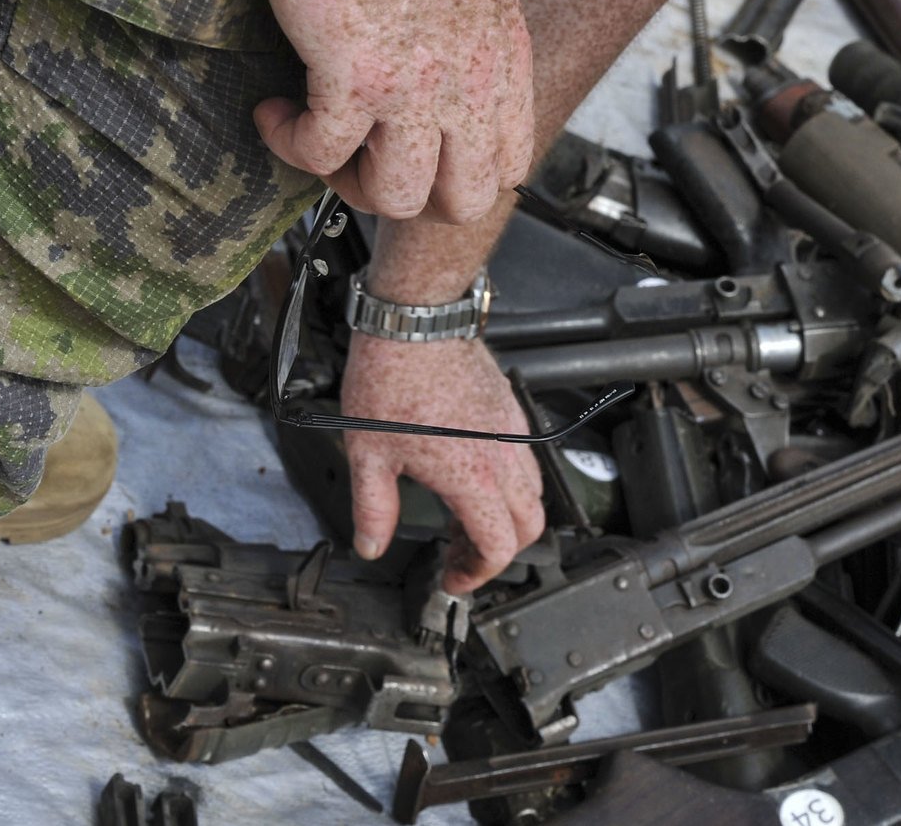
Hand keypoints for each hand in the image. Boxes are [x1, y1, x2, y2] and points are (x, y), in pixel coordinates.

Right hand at [255, 0, 534, 222]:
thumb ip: (470, 35)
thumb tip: (441, 65)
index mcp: (504, 60)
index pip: (511, 166)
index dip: (456, 175)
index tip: (411, 147)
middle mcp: (470, 84)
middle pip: (462, 202)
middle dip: (408, 195)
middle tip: (361, 158)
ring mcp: (415, 86)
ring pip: (396, 197)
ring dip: (346, 182)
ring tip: (315, 135)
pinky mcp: (352, 73)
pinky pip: (319, 153)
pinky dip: (288, 142)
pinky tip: (272, 110)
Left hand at [339, 334, 544, 593]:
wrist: (416, 323)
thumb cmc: (392, 378)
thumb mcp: (368, 455)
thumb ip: (373, 509)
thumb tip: (371, 545)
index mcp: (470, 477)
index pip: (497, 546)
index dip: (477, 574)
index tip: (452, 578)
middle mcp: (502, 457)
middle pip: (528, 526)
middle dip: (497, 552)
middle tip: (458, 554)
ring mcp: (512, 432)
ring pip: (533, 493)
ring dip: (506, 518)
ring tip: (463, 519)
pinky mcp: (510, 410)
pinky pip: (527, 460)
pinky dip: (511, 485)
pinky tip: (474, 478)